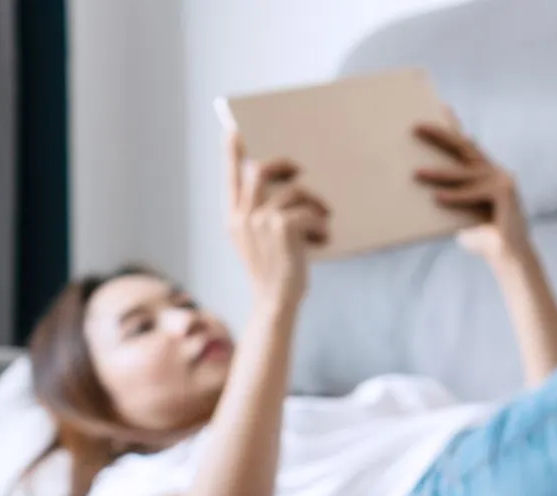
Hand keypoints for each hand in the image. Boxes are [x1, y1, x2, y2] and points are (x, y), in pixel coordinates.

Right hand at [225, 130, 330, 307]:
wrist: (276, 302)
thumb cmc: (274, 272)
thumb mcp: (260, 243)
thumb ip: (262, 216)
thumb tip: (287, 183)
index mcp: (234, 220)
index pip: (231, 179)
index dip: (232, 154)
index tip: (233, 132)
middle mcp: (242, 217)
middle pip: (261, 171)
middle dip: (283, 164)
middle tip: (300, 169)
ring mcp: (260, 222)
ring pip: (293, 190)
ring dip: (315, 203)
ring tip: (324, 218)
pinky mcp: (282, 228)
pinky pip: (308, 211)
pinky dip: (321, 225)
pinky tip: (325, 239)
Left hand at [413, 116, 529, 261]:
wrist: (509, 258)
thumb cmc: (481, 239)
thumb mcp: (459, 214)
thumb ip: (448, 199)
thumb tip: (418, 188)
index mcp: (485, 172)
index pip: (466, 145)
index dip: (453, 125)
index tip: (440, 107)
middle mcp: (495, 171)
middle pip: (464, 146)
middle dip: (440, 135)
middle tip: (416, 127)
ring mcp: (502, 180)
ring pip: (464, 173)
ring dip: (438, 173)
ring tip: (415, 173)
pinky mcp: (505, 193)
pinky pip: (474, 193)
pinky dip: (456, 197)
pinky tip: (437, 198)